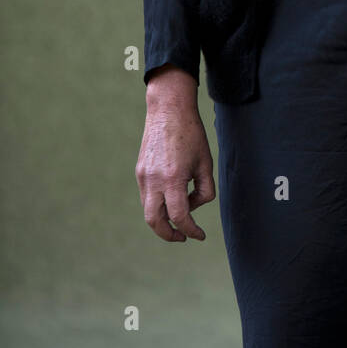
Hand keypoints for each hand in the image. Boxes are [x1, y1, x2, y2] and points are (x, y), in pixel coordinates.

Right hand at [136, 68, 215, 241]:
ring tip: (180, 218)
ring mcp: (143, 176)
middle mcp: (154, 180)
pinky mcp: (139, 171)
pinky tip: (172, 198)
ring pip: (148, 211)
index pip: (180, 216)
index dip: (191, 230)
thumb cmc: (191, 134)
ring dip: (163, 220)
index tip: (200, 236)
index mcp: (173, 178)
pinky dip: (158, 204)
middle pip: (155, 222)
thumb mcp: (206, 163)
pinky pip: (147, 196)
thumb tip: (193, 207)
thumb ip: (204, 190)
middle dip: (168, 235)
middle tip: (183, 237)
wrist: (168, 110)